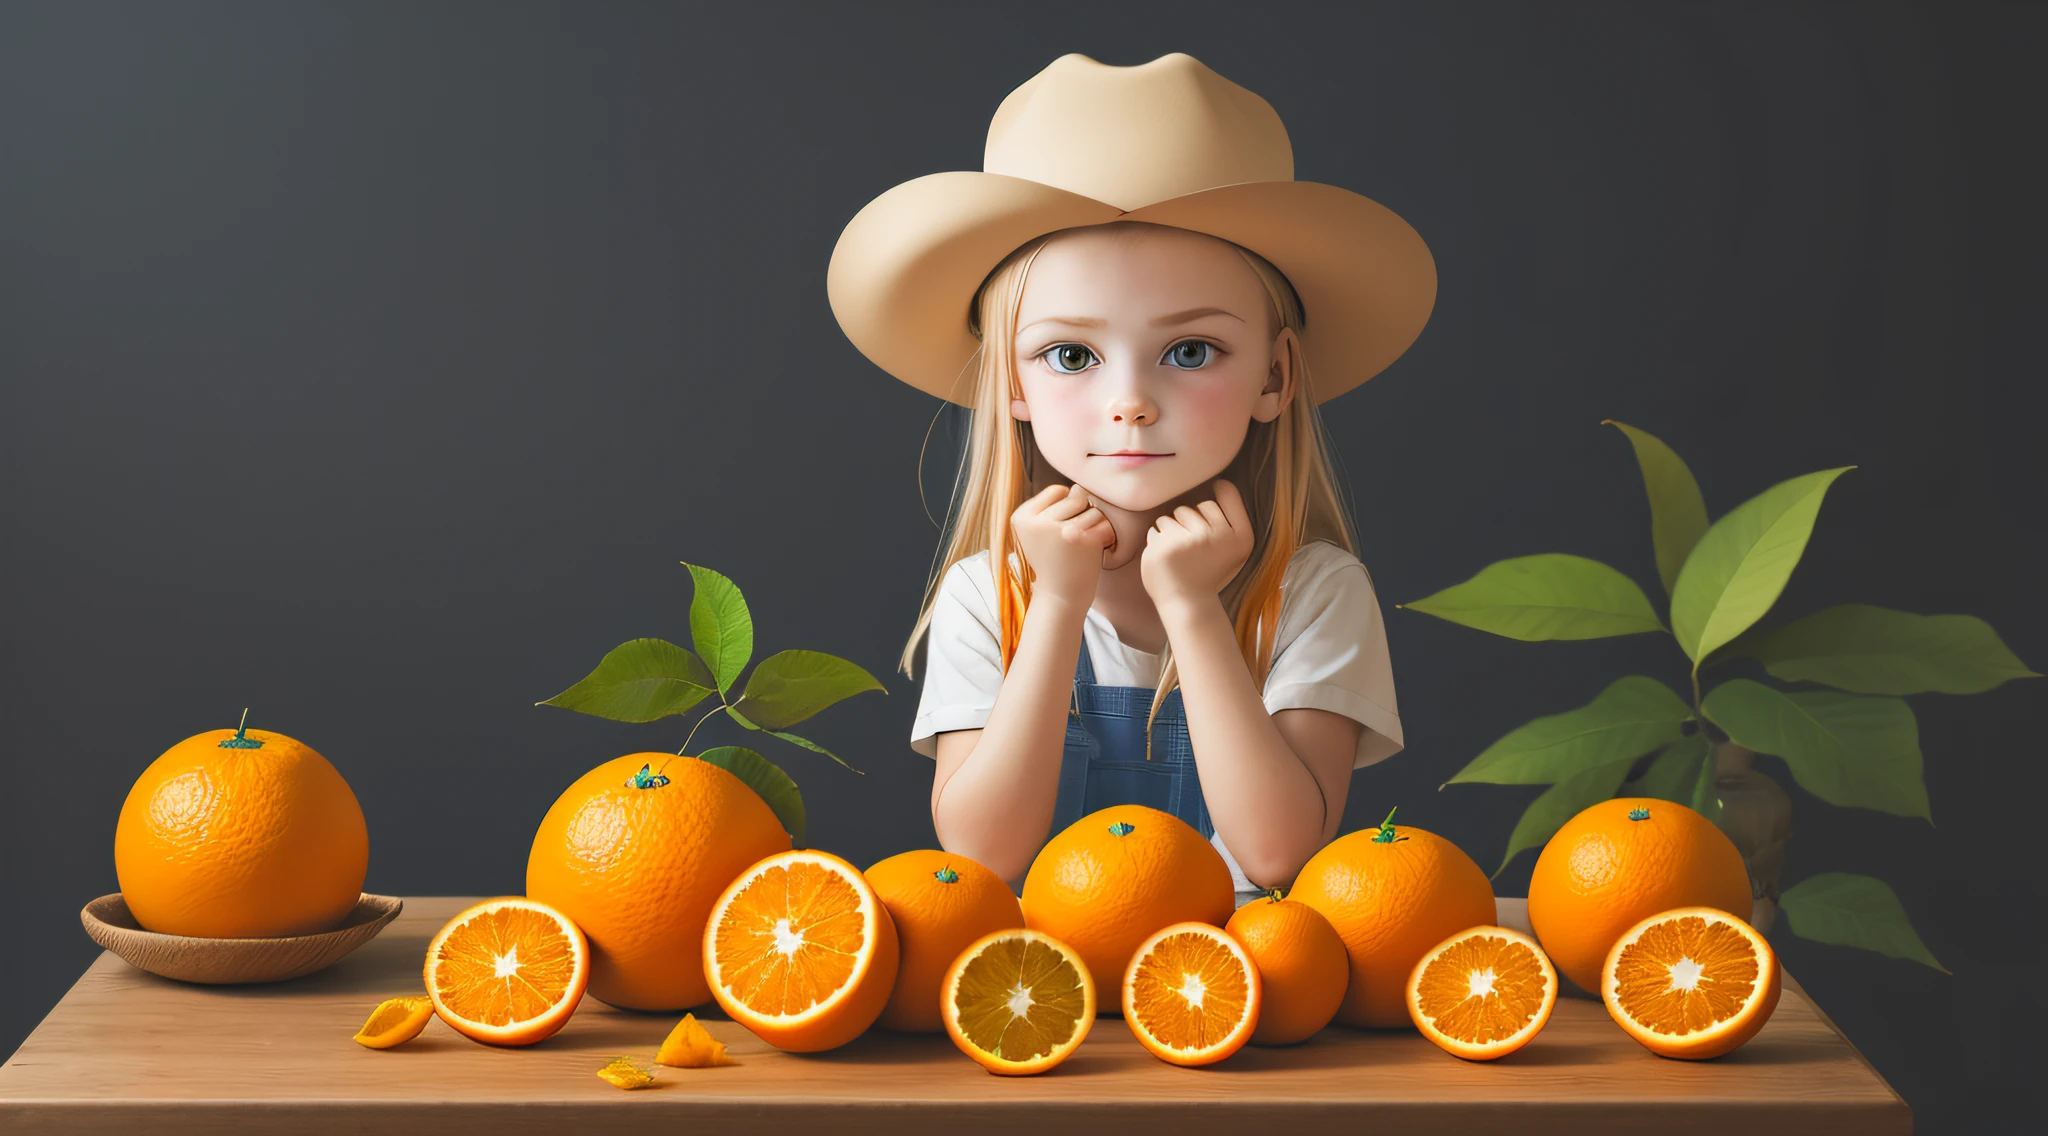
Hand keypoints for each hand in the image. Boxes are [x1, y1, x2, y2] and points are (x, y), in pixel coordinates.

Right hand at [1010, 483, 1114, 606]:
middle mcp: (1038, 521)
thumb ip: (1051, 507)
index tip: (1059, 528)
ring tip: (1083, 542)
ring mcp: (1059, 530)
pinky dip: (1104, 534)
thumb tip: (1078, 487)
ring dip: (1094, 523)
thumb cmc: (1052, 561)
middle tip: (1073, 537)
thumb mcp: (1037, 532)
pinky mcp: (1081, 539)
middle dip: (1081, 512)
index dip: (1065, 506)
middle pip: (1075, 495)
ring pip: (1091, 508)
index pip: (1056, 490)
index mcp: (1021, 517)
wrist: (1059, 597)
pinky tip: (1094, 547)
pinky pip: (1103, 522)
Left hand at [1140, 479, 1254, 613]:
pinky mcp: (1164, 548)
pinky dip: (1157, 543)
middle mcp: (1216, 537)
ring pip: (1169, 517)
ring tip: (1179, 555)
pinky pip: (1155, 530)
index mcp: (1239, 536)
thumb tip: (1220, 481)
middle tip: (1192, 551)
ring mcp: (1188, 542)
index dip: (1211, 507)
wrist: (1189, 603)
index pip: (1224, 494)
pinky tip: (1167, 561)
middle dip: (1186, 524)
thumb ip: (1234, 511)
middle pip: (1190, 507)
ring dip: (1170, 533)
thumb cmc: (1210, 569)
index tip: (1208, 524)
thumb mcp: (1237, 545)